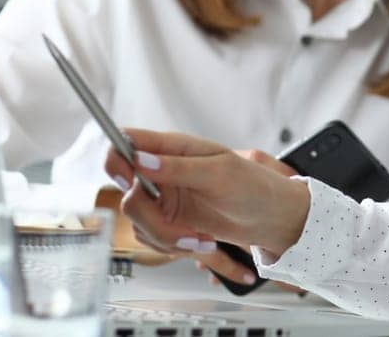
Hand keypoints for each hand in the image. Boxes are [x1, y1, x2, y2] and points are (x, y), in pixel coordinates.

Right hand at [103, 129, 312, 279]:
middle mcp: (162, 171)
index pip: (126, 142)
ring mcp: (163, 197)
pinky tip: (201, 242)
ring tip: (202, 239)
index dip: (117, 160)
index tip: (130, 182)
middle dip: (150, 217)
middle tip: (180, 229)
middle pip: (125, 190)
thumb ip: (178, 167)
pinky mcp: (168, 220)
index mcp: (173, 147)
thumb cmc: (254, 185)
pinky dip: (173, 245)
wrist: (271, 218)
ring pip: (138, 220)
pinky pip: (151, 236)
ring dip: (167, 237)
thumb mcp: (219, 172)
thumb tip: (141, 159)